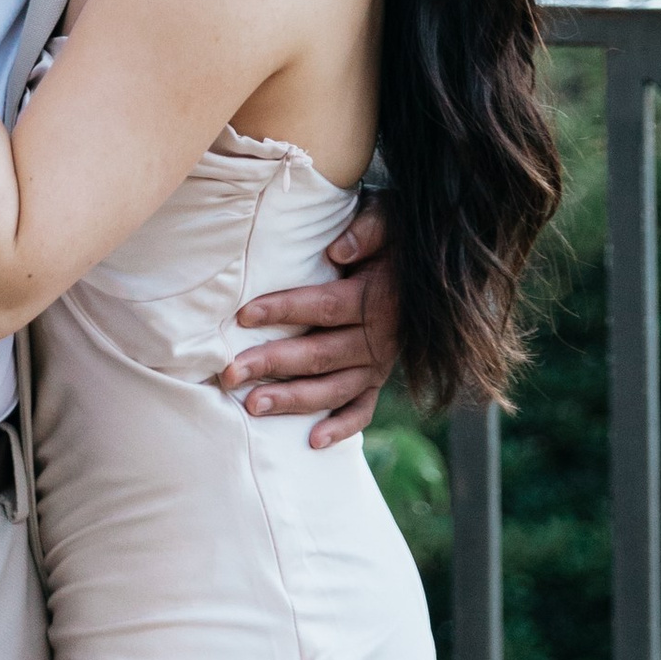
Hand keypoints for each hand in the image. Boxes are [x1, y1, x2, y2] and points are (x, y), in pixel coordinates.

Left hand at [220, 191, 397, 447]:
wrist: (429, 264)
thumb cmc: (394, 235)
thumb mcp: (388, 218)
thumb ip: (367, 231)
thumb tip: (338, 251)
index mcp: (377, 297)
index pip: (324, 306)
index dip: (284, 310)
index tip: (243, 315)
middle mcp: (380, 336)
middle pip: (320, 354)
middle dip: (273, 364)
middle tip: (230, 373)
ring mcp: (381, 363)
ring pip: (334, 388)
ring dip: (293, 400)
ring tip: (252, 406)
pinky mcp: (379, 379)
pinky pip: (363, 410)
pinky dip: (341, 428)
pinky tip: (312, 441)